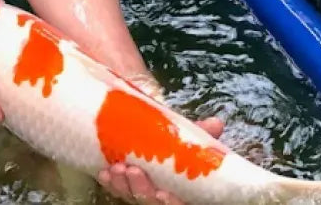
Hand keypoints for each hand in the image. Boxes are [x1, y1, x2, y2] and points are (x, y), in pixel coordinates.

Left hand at [96, 118, 224, 203]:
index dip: (170, 202)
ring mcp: (142, 193)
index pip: (178, 204)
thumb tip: (217, 123)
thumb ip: (200, 136)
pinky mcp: (126, 187)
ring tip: (116, 168)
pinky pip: (116, 190)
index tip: (163, 192)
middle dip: (140, 189)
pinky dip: (110, 182)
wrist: (156, 147)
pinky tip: (104, 173)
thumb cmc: (177, 150)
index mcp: (181, 190)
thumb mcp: (189, 144)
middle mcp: (161, 196)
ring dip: (122, 185)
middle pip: (151, 202)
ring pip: (131, 198)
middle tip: (131, 170)